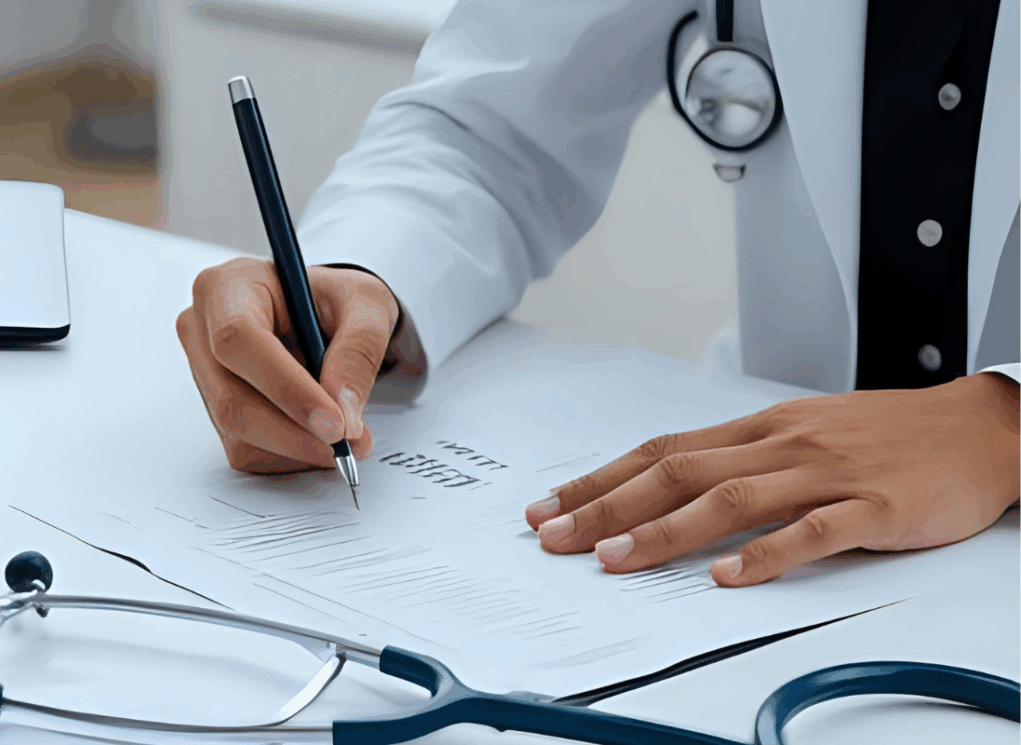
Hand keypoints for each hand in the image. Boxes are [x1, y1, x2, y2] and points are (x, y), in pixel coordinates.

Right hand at [176, 257, 399, 472]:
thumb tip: (343, 409)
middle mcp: (203, 330)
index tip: (333, 422)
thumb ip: (359, 349)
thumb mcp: (367, 304)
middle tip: (348, 444)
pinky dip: (290, 455)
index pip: (238, 340)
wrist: (329, 317)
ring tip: (346, 440)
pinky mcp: (216, 410)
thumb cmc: (338, 301)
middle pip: (232, 399)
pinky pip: (246, 450)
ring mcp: (205, 374)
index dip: (285, 388)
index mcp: (229, 287)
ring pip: (239, 432)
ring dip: (297, 448)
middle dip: (295, 432)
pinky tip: (319, 438)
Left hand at [525, 373, 1019, 585]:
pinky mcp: (873, 505)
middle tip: (554, 537)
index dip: (602, 479)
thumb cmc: (881, 434)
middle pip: (678, 473)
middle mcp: (780, 444)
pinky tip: (729, 578)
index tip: (551, 506)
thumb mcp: (801, 432)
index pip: (662, 452)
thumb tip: (670, 487)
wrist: (976, 426)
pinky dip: (768, 554)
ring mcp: (825, 473)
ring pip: (731, 499)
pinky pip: (814, 530)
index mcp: (759, 428)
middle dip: (608, 506)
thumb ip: (741, 459)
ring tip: (614, 559)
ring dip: (665, 531)